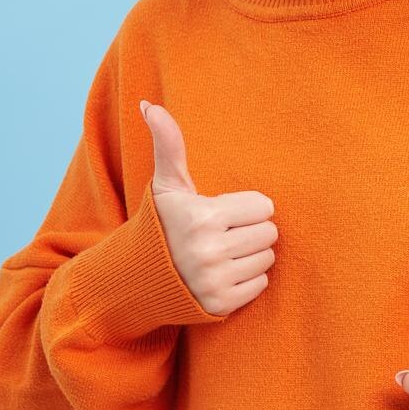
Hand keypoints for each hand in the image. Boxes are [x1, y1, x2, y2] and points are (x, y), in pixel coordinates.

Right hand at [139, 99, 276, 315]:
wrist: (139, 276)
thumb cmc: (162, 223)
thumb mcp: (167, 184)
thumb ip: (168, 143)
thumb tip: (150, 105)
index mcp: (202, 217)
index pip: (264, 206)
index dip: (247, 206)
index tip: (223, 212)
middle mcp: (209, 251)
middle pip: (269, 232)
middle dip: (250, 230)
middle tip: (225, 233)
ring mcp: (215, 281)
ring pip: (268, 258)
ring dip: (251, 254)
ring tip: (225, 251)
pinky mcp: (221, 304)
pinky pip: (261, 284)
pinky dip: (248, 279)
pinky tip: (224, 272)